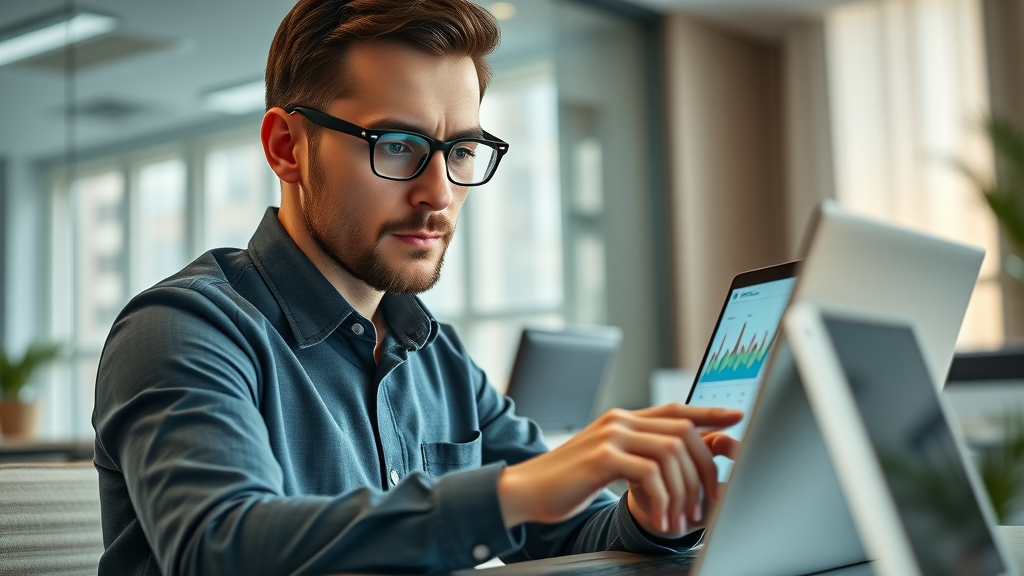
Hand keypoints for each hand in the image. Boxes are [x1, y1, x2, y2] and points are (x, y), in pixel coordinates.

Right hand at [497, 403, 742, 535]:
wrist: (526, 490)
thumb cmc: (567, 482)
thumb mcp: (607, 461)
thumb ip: (636, 454)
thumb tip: (673, 464)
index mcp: (624, 420)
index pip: (676, 410)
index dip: (709, 413)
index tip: (737, 418)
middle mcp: (620, 421)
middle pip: (682, 432)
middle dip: (704, 469)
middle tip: (709, 501)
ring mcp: (611, 436)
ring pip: (671, 453)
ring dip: (684, 490)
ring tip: (682, 519)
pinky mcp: (602, 457)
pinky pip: (649, 474)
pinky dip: (662, 501)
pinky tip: (660, 520)